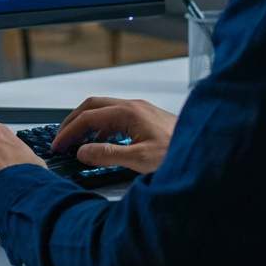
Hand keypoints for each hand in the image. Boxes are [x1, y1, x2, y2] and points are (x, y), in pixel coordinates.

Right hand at [51, 97, 176, 174]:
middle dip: (73, 122)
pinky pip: (116, 117)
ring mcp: (140, 110)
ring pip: (104, 110)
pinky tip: (102, 143)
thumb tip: (83, 152)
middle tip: (61, 139)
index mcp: (128, 112)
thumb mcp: (139, 159)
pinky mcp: (146, 118)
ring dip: (87, 124)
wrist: (206, 149)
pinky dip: (102, 128)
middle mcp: (133, 106)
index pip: (88, 116)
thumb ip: (108, 155)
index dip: (69, 131)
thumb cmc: (179, 153)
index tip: (58, 145)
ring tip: (77, 142)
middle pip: (93, 106)